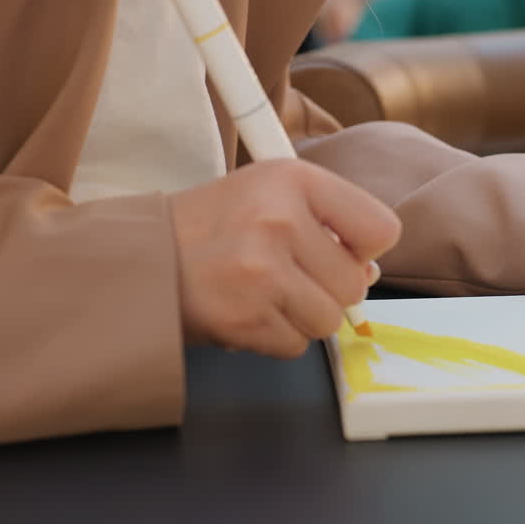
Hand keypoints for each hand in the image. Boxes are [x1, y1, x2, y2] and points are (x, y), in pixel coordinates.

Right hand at [169, 159, 400, 358]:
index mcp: (293, 179)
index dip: (364, 249)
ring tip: (264, 292)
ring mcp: (262, 272)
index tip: (338, 250)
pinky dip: (274, 336)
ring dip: (301, 316)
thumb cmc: (212, 227)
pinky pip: (296, 344)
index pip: (380, 229)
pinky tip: (247, 310)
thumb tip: (370, 272)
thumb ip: (327, 222)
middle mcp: (279, 220)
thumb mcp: (269, 194)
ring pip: (329, 320)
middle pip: (355, 284)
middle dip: (327, 289)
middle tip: (286, 274)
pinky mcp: (246, 317)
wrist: (144, 258)